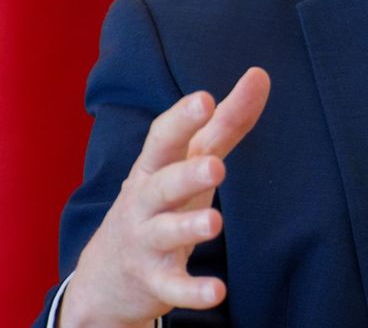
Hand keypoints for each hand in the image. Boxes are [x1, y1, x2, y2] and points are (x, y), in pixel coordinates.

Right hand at [61, 67, 271, 326]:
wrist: (107, 274)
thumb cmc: (161, 199)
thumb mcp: (189, 159)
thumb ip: (225, 121)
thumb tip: (260, 74)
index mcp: (154, 166)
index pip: (164, 138)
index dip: (182, 119)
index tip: (204, 99)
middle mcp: (145, 201)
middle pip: (163, 185)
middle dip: (186, 174)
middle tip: (216, 166)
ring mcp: (146, 241)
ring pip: (165, 233)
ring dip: (188, 228)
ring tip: (215, 222)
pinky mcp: (154, 280)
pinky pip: (172, 285)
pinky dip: (192, 291)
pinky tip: (217, 292)